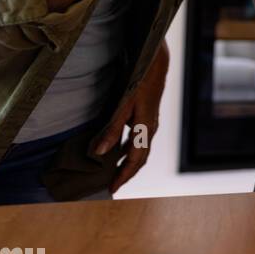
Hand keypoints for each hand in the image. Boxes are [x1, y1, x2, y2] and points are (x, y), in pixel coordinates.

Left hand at [91, 42, 168, 191]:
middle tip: (112, 185)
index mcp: (145, 129)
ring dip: (127, 163)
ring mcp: (150, 124)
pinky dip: (128, 150)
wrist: (156, 64)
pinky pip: (138, 140)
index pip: (134, 160)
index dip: (123, 175)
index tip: (112, 188)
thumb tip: (98, 152)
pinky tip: (116, 150)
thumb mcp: (123, 104)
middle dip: (126, 173)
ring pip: (140, 150)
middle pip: (140, 159)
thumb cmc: (140, 82)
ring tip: (113, 172)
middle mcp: (150, 130)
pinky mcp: (147, 118)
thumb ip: (112, 128)